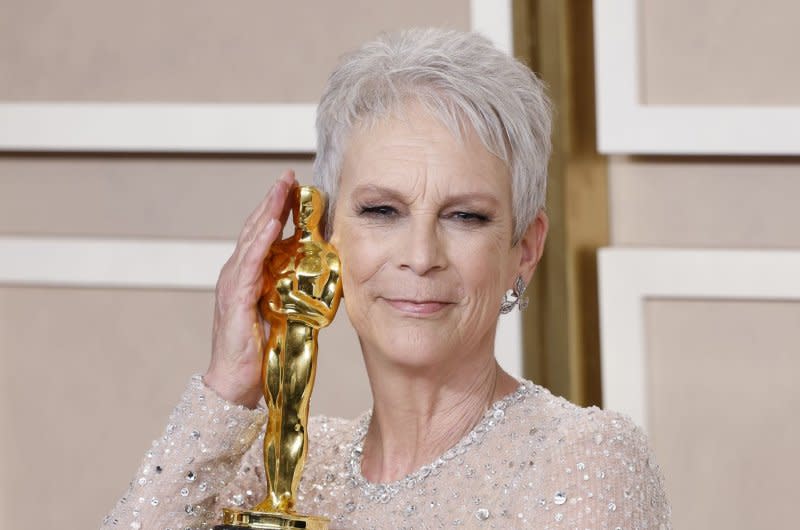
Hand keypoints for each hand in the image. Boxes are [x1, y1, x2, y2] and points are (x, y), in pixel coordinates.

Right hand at [203, 170, 295, 407]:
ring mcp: (233, 285)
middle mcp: (237, 275)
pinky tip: (270, 224)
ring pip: (251, 239)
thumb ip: (292, 295)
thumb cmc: (259, 353)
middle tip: (288, 177)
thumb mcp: (282, 315)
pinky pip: (249, 264)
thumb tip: (317, 281)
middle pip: (254, 229)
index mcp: (248, 278)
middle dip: (272, 201)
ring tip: (282, 188)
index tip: (293, 189)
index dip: (276, 211)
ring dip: (267, 211)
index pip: (262, 237)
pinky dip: (259, 241)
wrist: (235, 383)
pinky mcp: (235, 299)